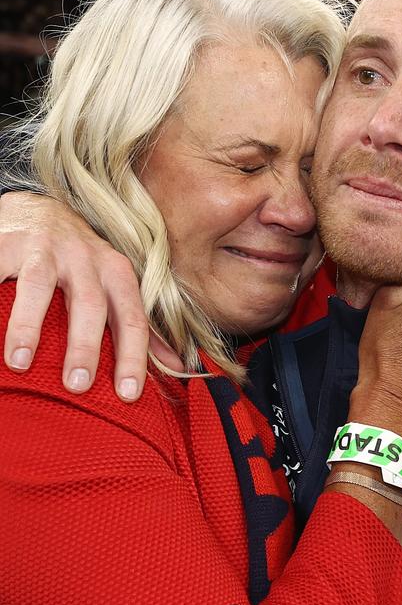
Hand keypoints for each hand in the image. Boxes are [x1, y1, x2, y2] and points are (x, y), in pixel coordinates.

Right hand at [0, 191, 182, 397]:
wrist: (40, 209)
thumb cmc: (81, 263)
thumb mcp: (115, 288)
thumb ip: (140, 328)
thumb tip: (180, 368)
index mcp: (117, 273)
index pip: (132, 319)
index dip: (133, 357)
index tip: (128, 394)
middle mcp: (87, 257)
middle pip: (90, 304)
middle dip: (85, 347)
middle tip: (78, 385)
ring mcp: (47, 247)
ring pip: (40, 286)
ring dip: (29, 325)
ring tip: (20, 362)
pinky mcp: (11, 242)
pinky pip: (2, 270)